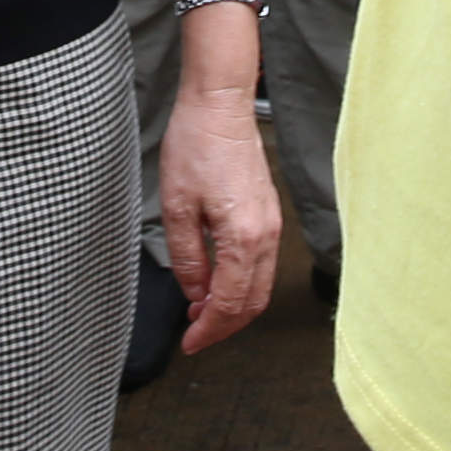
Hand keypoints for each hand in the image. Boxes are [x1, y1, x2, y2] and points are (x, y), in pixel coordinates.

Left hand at [157, 80, 280, 354]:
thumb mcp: (177, 208)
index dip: (210, 330)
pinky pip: (261, 264)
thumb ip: (187, 259)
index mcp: (245, 237)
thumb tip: (195, 294)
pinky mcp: (269, 214)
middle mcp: (267, 235)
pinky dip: (242, 283)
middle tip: (195, 335)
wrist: (220, 107)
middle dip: (225, 326)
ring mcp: (272, 225)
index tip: (189, 343)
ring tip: (201, 312)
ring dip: (234, 306)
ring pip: (260, 285)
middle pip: (254, 302)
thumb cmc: (196, 147)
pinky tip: (216, 282)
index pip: (232, 303)